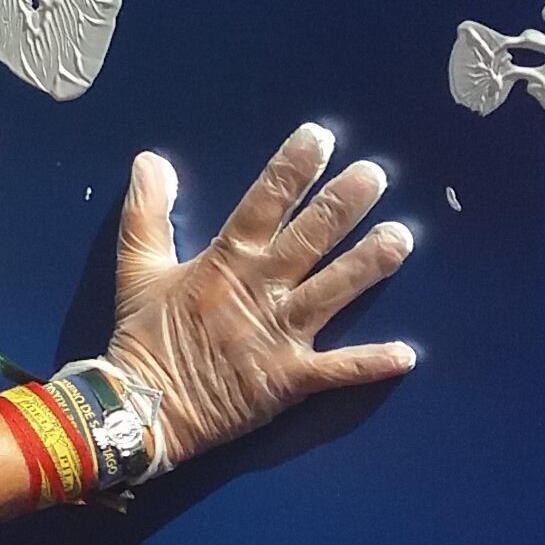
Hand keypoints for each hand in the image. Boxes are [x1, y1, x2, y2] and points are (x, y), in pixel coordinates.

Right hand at [100, 126, 412, 468]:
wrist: (142, 406)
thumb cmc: (143, 335)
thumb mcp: (137, 267)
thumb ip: (147, 212)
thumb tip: (152, 160)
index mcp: (225, 260)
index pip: (264, 203)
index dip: (293, 169)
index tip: (320, 139)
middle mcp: (259, 290)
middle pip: (310, 238)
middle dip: (344, 204)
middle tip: (376, 175)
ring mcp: (279, 334)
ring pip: (334, 291)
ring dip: (369, 265)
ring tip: (403, 237)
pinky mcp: (289, 377)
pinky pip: (337, 369)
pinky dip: (371, 363)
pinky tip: (407, 354)